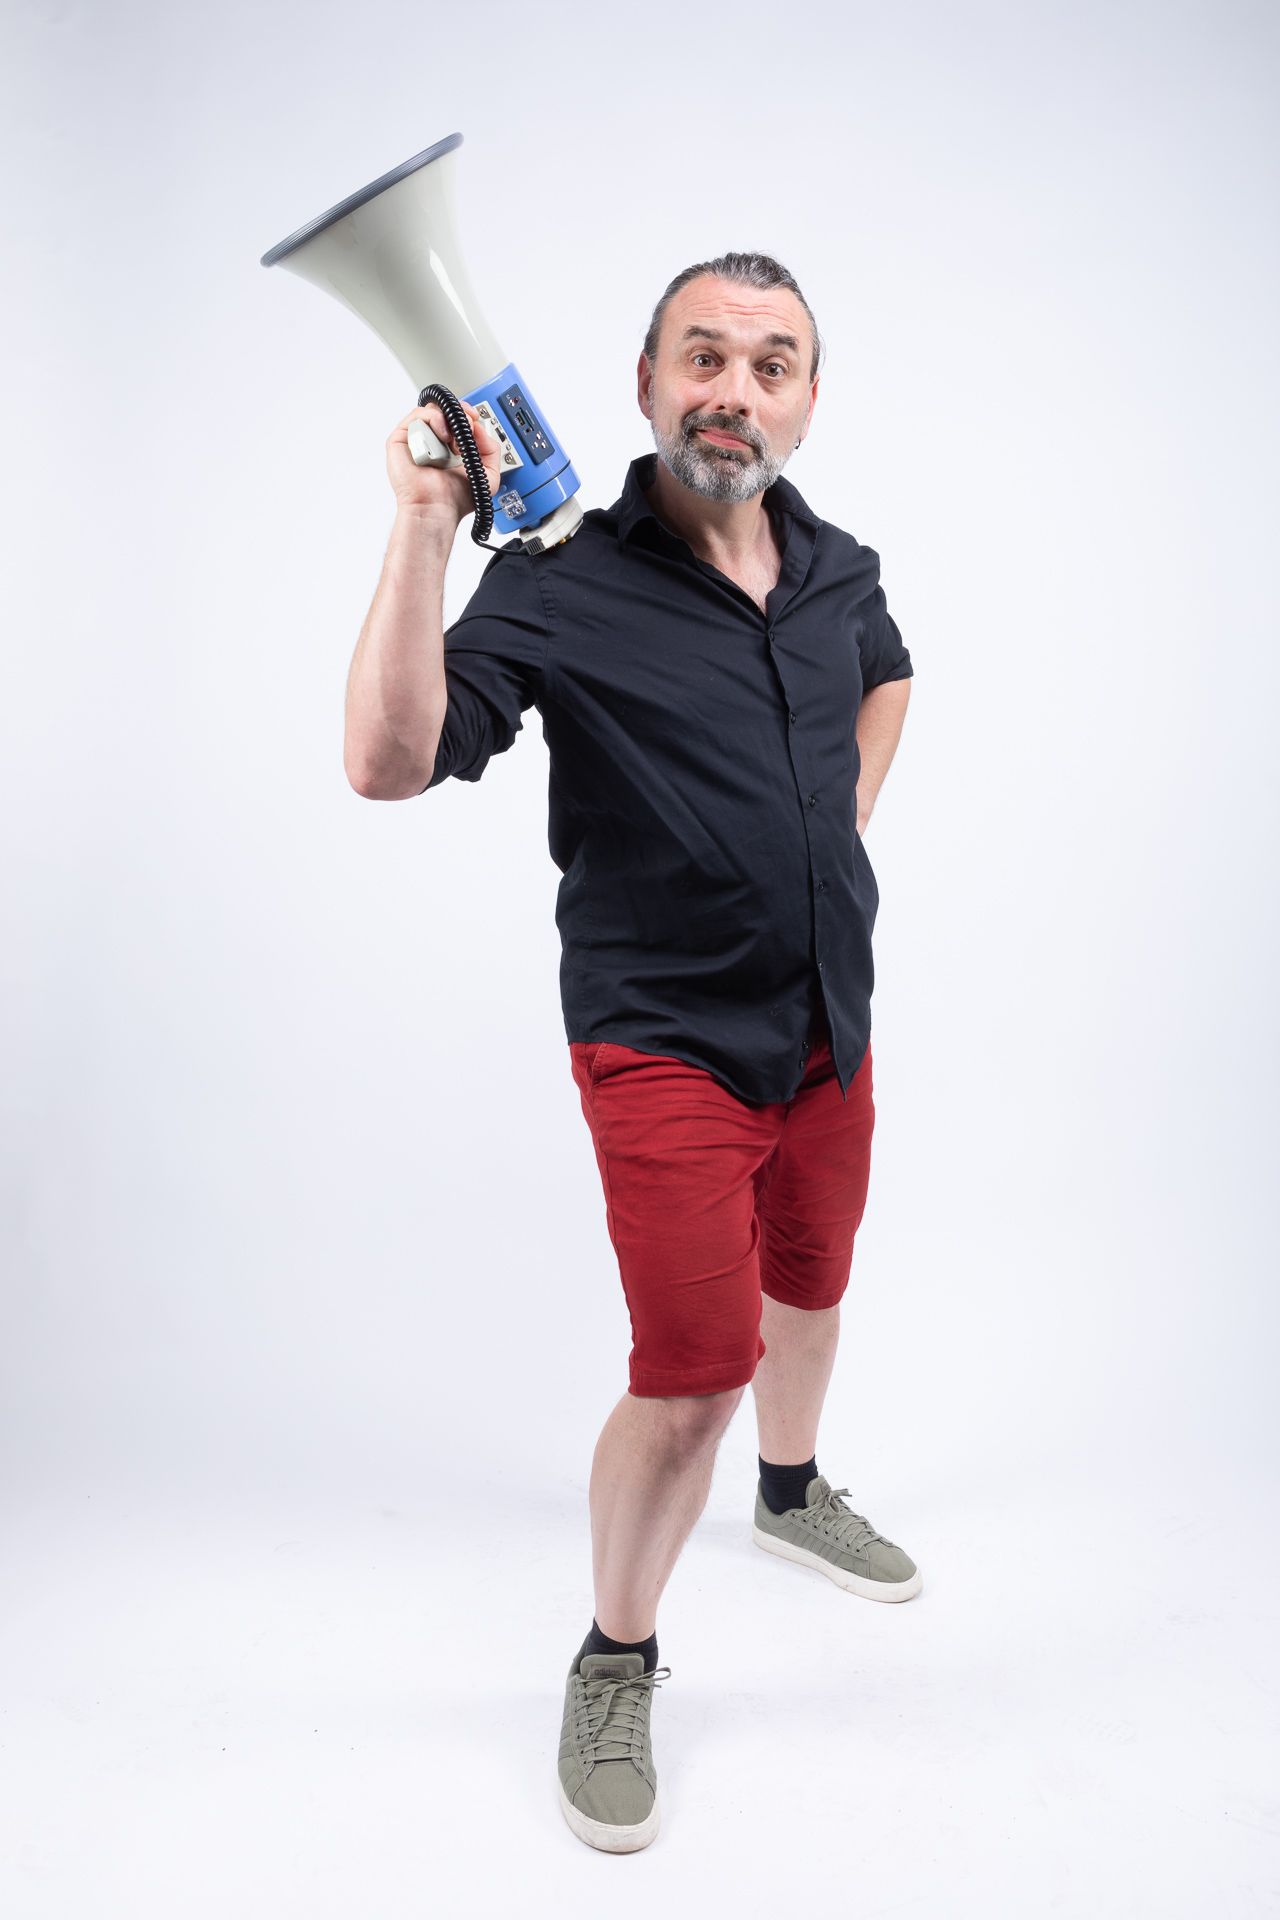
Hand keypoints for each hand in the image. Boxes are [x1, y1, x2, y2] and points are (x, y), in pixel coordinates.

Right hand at [385, 399, 503, 526]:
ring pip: (431, 410)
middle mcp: (431, 442)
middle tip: (468, 427)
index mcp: (448, 447)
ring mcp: (415, 440)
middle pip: (443, 409)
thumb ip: (491, 449)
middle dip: (460, 413)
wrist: (436, 510)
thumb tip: (479, 427)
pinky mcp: (400, 440)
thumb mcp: (488, 475)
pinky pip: (416, 416)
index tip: (475, 419)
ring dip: (447, 420)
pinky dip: (433, 419)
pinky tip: (442, 437)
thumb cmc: (454, 500)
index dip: (466, 413)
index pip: (455, 417)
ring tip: (453, 441)